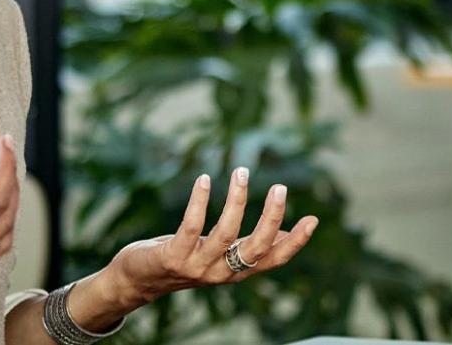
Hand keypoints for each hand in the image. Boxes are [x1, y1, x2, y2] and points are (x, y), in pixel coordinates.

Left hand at [107, 166, 319, 302]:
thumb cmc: (185, 259)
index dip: (294, 242)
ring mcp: (197, 266)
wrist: (138, 280)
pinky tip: (204, 179)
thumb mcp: (221, 255)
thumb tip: (284, 232)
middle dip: (270, 217)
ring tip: (241, 171)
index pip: (273, 260)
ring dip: (236, 200)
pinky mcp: (173, 256)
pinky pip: (190, 226)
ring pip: (225, 234)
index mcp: (237, 271)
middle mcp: (221, 273)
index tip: (312, 220)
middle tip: (280, 187)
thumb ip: (249, 247)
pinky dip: (199, 201)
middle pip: (255, 248)